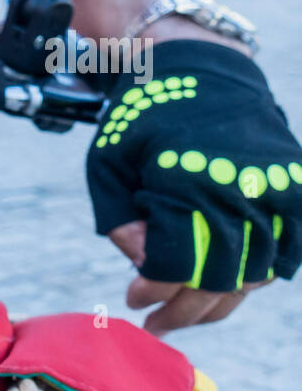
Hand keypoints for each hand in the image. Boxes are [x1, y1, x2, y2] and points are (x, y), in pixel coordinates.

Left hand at [87, 40, 301, 334]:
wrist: (198, 65)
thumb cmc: (141, 118)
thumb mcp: (107, 165)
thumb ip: (120, 221)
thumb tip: (145, 267)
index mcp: (186, 183)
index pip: (175, 265)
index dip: (154, 291)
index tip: (134, 300)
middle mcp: (236, 188)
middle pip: (219, 279)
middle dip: (186, 310)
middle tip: (159, 324)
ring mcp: (273, 187)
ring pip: (257, 272)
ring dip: (223, 301)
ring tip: (192, 312)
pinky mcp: (294, 184)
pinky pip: (290, 248)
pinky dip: (264, 274)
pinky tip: (232, 286)